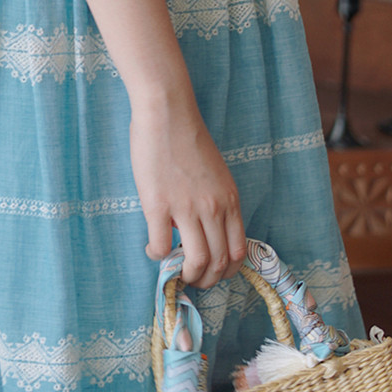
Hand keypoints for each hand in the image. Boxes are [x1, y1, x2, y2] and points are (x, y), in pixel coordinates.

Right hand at [130, 94, 246, 289]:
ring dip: (186, 275)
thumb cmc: (188, 137)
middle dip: (207, 280)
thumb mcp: (215, 173)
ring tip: (175, 272)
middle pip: (219, 262)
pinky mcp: (158, 205)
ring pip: (196, 261)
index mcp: (229, 199)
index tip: (214, 272)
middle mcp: (213, 208)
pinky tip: (152, 250)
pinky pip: (161, 245)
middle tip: (193, 280)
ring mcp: (186, 208)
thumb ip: (215, 201)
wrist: (167, 112)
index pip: (238, 251)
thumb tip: (202, 227)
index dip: (227, 271)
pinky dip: (157, 256)